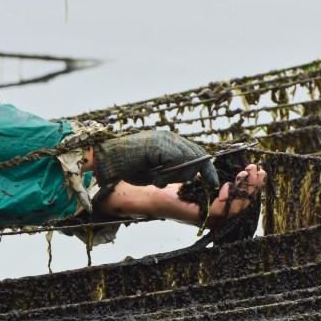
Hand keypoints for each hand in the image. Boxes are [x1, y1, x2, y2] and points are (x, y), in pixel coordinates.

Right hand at [94, 131, 218, 188]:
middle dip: (193, 173)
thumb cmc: (128, 166)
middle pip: (197, 155)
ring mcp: (165, 139)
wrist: (108, 160)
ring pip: (189, 160)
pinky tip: (154, 176)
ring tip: (157, 177)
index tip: (213, 183)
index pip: (198, 152)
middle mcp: (170, 137)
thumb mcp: (156, 170)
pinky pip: (176, 162)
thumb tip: (190, 176)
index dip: (207, 169)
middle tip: (171, 181)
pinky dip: (168, 174)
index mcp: (171, 142)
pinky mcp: (160, 145)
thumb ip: (173, 170)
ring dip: (176, 175)